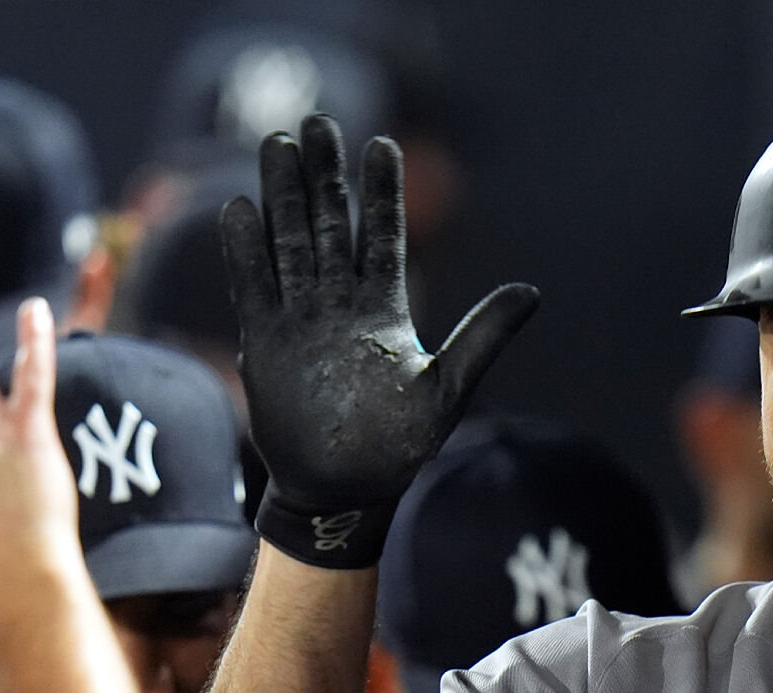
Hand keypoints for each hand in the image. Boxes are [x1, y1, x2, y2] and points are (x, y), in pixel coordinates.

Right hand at [220, 114, 539, 567]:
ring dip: (285, 197)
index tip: (382, 145)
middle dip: (326, 176)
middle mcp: (341, 305)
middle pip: (331, 226)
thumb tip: (532, 291)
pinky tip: (240, 210)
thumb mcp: (448, 389)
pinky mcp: (265, 342)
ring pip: (291, 244)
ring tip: (278, 146)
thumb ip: (483, 337)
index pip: (384, 237)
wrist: (344, 489)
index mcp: (387, 310)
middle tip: (318, 123)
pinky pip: (254, 287)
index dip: (381, 194)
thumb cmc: (398, 447)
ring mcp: (301, 320)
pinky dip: (246, 252)